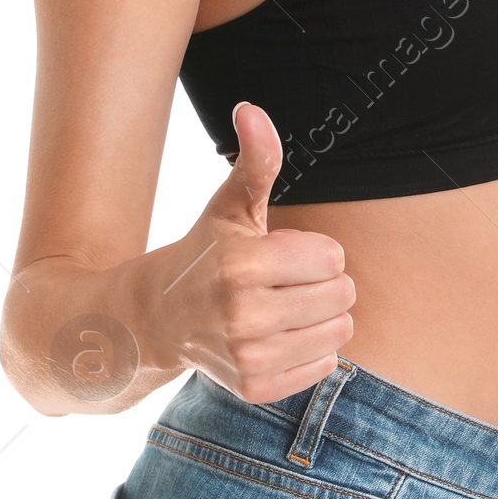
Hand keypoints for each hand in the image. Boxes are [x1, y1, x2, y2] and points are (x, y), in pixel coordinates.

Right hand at [150, 101, 355, 403]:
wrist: (155, 320)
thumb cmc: (203, 255)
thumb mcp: (229, 207)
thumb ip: (255, 161)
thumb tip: (252, 110)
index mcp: (241, 263)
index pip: (333, 257)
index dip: (313, 252)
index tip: (280, 255)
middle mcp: (243, 314)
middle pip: (342, 295)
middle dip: (321, 284)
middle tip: (283, 284)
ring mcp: (248, 356)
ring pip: (339, 332)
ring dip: (321, 319)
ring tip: (282, 310)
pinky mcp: (254, 388)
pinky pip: (324, 366)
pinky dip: (310, 351)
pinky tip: (276, 339)